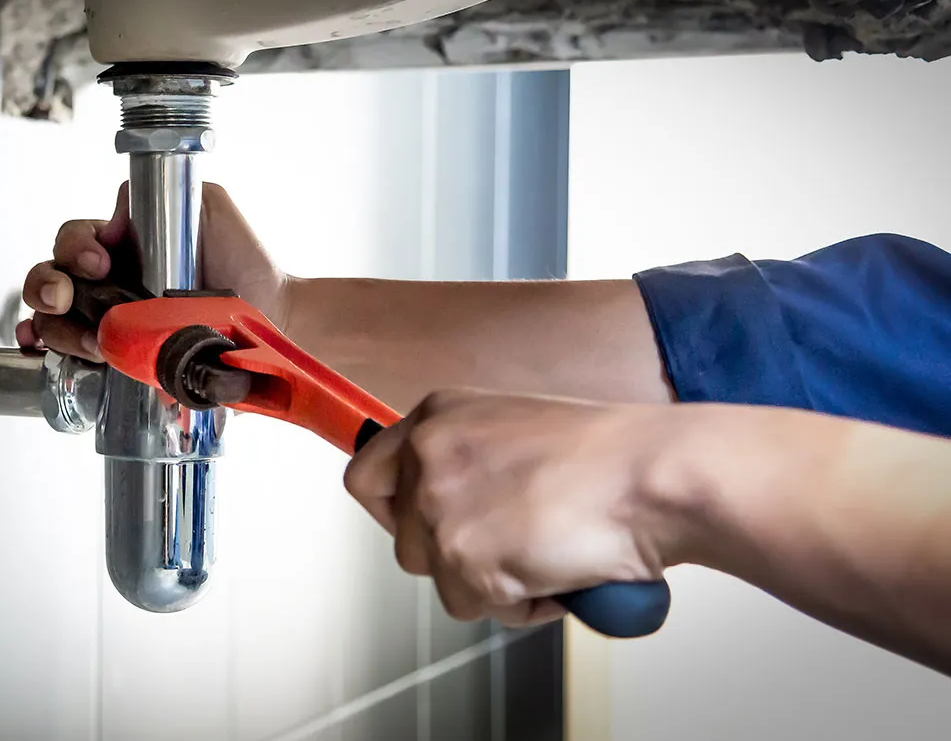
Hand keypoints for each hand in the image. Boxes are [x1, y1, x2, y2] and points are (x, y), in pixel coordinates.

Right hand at [16, 182, 286, 360]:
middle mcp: (107, 284)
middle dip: (47, 286)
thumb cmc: (244, 261)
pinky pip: (73, 361)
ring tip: (90, 340)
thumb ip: (166, 194)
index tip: (100, 263)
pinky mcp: (122, 361)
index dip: (75, 249)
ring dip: (58, 329)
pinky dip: (54, 359)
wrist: (273, 316)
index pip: (74, 240)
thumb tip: (118, 214)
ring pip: (54, 323)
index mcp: (121, 246)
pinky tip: (55, 356)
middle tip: (65, 297)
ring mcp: (110, 325)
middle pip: (49, 280)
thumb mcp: (208, 207)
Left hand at [343, 389, 698, 627]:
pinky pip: (477, 607)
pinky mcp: (463, 557)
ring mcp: (440, 506)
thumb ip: (468, 461)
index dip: (393, 513)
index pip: (367, 476)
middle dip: (456, 558)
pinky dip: (521, 604)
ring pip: (440, 580)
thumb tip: (444, 505)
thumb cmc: (614, 459)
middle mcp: (428, 454)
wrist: (657, 476)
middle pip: (405, 542)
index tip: (424, 529)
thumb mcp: (516, 431)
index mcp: (438, 416)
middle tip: (516, 544)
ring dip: (492, 582)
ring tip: (548, 552)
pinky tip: (558, 570)